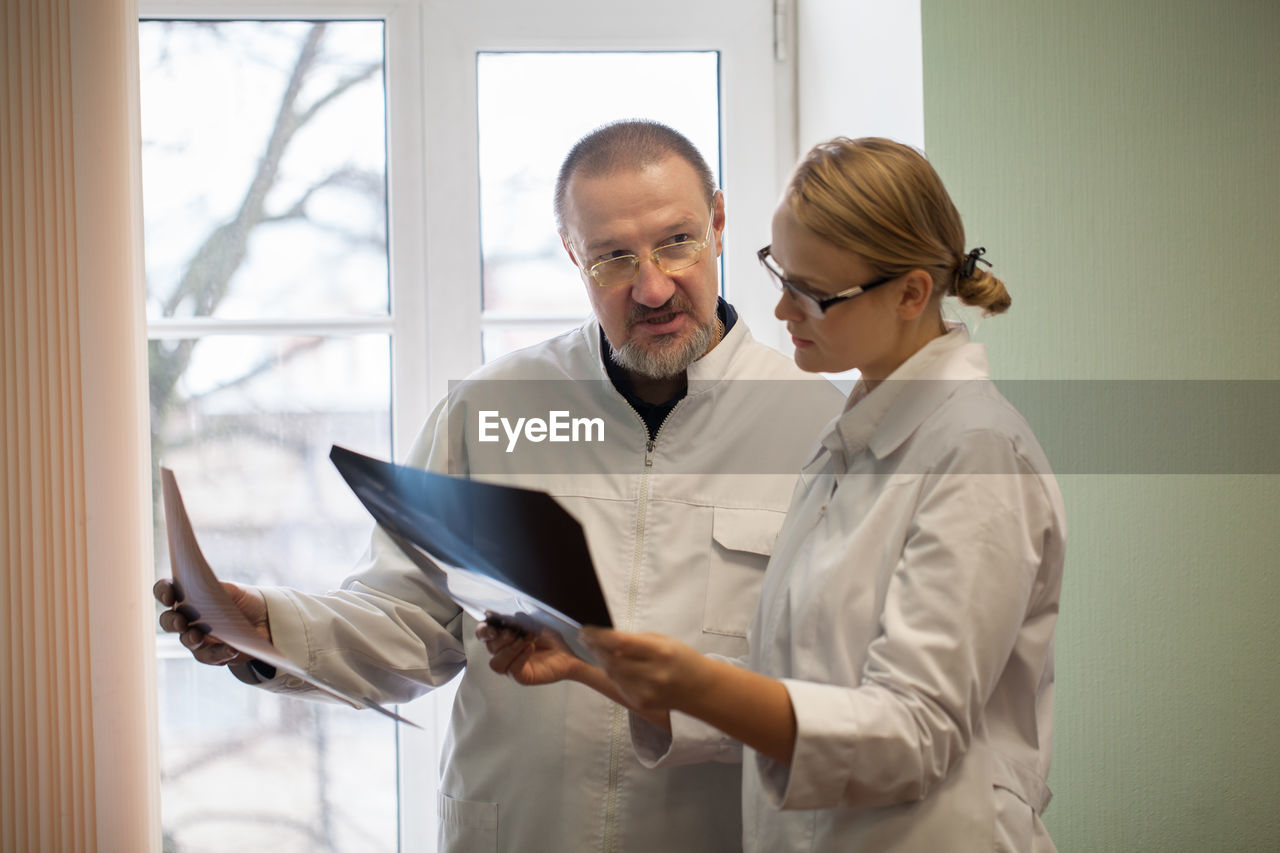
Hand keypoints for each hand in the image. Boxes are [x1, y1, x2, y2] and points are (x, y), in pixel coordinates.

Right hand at [153, 577, 268, 666]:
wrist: (264, 620)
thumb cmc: (242, 601)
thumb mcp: (234, 590)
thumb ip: (218, 588)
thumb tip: (208, 589)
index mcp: (187, 596)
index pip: (166, 591)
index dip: (163, 592)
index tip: (169, 597)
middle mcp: (186, 618)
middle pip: (168, 621)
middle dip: (172, 622)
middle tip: (181, 623)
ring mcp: (196, 637)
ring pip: (186, 640)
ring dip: (191, 639)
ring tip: (199, 637)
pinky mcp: (210, 653)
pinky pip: (210, 656)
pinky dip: (221, 652)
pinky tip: (232, 649)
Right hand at [477, 621, 585, 685]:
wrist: (569, 652)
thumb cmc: (551, 637)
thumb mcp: (537, 623)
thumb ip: (523, 619)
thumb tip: (514, 616)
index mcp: (503, 637)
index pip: (483, 634)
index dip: (483, 631)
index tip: (492, 627)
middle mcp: (504, 653)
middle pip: (490, 647)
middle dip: (502, 638)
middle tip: (516, 632)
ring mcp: (511, 666)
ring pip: (496, 663)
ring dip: (509, 650)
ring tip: (525, 641)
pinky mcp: (521, 677)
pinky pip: (513, 670)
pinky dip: (520, 657)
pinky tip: (531, 648)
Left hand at [579, 627, 706, 713]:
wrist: (699, 689)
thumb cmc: (680, 658)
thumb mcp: (662, 641)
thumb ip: (635, 640)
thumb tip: (605, 637)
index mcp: (660, 652)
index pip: (620, 642)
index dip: (598, 636)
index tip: (585, 630)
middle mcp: (652, 674)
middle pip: (611, 660)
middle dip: (595, 647)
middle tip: (585, 637)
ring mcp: (646, 692)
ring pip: (611, 673)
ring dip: (601, 660)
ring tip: (596, 648)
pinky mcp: (640, 703)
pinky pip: (618, 685)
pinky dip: (612, 673)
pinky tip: (612, 664)